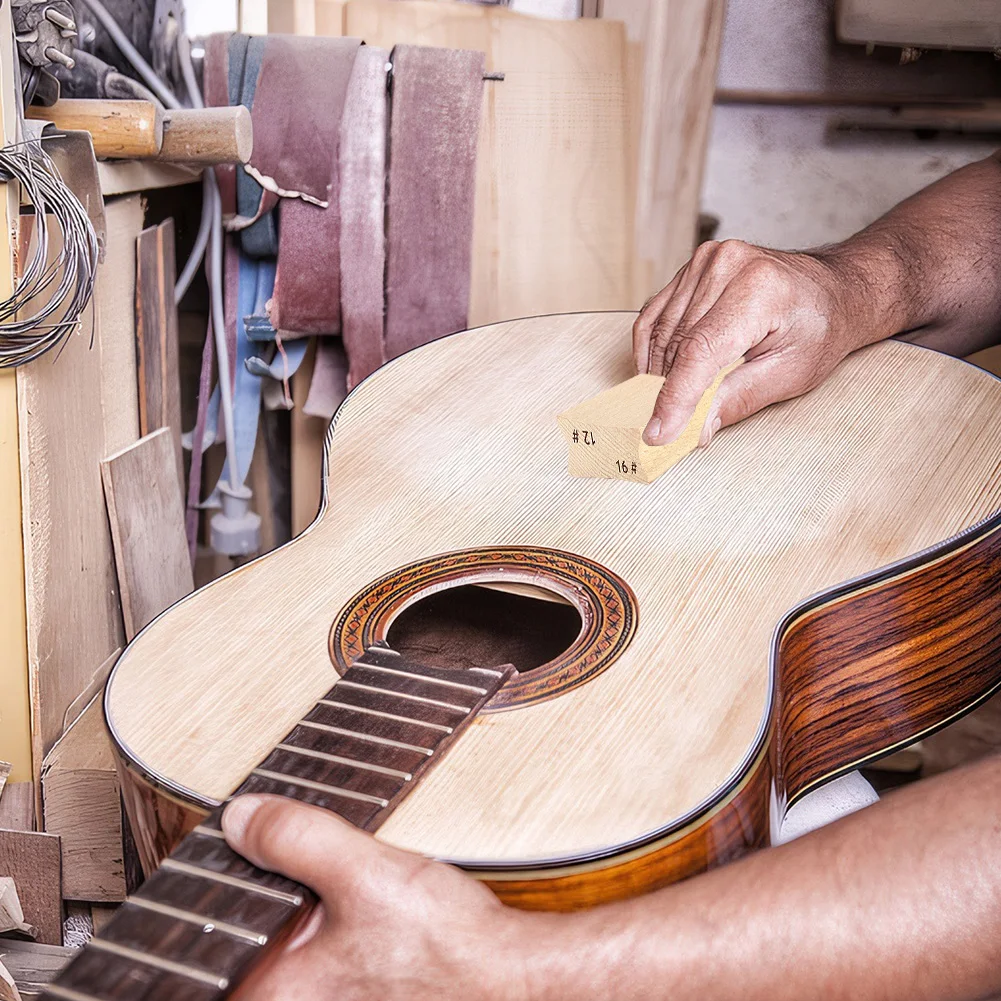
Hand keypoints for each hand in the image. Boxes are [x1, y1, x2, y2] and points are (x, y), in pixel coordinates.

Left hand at [222, 795, 534, 1000]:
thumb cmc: (448, 949)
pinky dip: (317, 930)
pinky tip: (346, 902)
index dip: (197, 916)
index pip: (207, 960)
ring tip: (317, 882)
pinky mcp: (358, 997)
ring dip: (289, 918)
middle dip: (252, 907)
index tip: (199, 877)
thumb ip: (299, 840)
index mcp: (277, 991)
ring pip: (282, 956)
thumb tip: (240, 816)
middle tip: (260, 857)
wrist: (511, 979)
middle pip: (245, 952)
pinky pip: (314, 966)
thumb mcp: (366, 876)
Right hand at [632, 240, 872, 446]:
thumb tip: (695, 427)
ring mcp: (705, 262)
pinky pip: (654, 316)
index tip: (659, 433)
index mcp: (759, 288)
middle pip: (676, 344)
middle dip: (669, 392)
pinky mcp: (691, 269)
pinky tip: (659, 373)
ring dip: (659, 374)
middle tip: (672, 428)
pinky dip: (651, 350)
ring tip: (672, 402)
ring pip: (661, 333)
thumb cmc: (817, 329)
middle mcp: (726, 266)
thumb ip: (738, 398)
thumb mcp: (789, 374)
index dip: (675, 396)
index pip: (699, 351)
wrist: (831, 292)